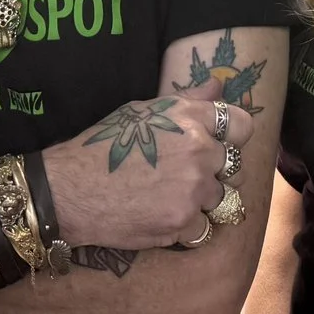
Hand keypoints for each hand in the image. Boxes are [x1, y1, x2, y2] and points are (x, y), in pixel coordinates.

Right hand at [41, 84, 252, 251]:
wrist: (71, 189)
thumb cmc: (104, 146)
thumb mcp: (143, 110)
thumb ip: (188, 101)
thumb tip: (218, 85)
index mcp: (189, 117)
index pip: (243, 126)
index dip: (234, 137)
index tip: (220, 145)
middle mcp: (198, 150)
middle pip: (235, 167)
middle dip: (215, 173)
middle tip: (186, 177)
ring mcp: (193, 189)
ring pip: (220, 199)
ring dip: (201, 202)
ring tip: (170, 197)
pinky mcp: (183, 222)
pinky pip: (203, 228)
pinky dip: (186, 226)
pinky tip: (160, 216)